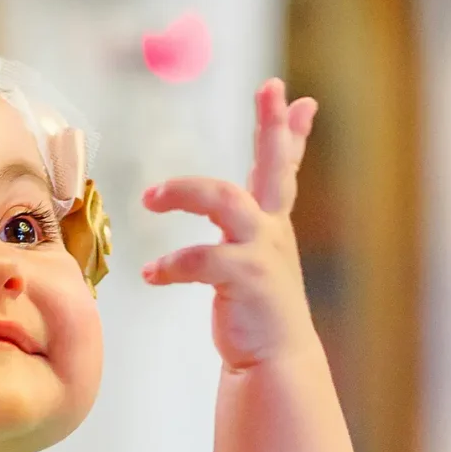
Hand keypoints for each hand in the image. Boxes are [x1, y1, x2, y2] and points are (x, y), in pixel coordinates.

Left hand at [141, 79, 318, 371]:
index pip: (282, 168)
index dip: (290, 132)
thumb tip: (228, 207)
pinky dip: (172, 265)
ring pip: (224, 201)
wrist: (275, 363)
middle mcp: (271, 231)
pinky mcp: (247, 279)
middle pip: (272, 167)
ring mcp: (262, 253)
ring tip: (150, 198)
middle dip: (273, 126)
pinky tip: (152, 274)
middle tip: (271, 88)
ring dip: (184, 192)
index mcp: (271, 224)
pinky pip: (201, 259)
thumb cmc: (255, 312)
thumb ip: (241, 230)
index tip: (300, 98)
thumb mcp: (253, 261)